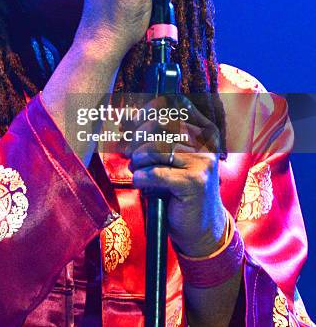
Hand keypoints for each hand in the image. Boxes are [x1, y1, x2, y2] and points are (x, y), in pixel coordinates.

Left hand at [122, 96, 226, 256]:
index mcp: (204, 131)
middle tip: (128, 151)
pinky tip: (139, 182)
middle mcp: (207, 143)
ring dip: (138, 159)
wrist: (203, 227)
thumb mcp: (172, 157)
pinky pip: (155, 173)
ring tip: (136, 168)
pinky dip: (141, 177)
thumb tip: (124, 119)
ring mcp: (202, 162)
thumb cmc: (181, 187)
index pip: (175, 105)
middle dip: (137, 136)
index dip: (149, 109)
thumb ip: (155, 136)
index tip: (133, 122)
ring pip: (156, 148)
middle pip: (161, 124)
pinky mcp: (194, 183)